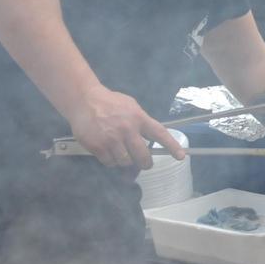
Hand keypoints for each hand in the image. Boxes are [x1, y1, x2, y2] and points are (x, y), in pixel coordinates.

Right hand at [66, 85, 184, 168]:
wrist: (83, 100)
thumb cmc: (109, 103)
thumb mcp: (131, 106)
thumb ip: (141, 121)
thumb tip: (151, 136)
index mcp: (139, 118)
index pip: (160, 134)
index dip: (172, 146)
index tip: (181, 156)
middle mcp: (127, 129)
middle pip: (143, 156)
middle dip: (145, 163)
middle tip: (144, 163)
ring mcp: (112, 139)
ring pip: (126, 162)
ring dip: (125, 161)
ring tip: (121, 152)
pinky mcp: (98, 146)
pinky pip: (110, 163)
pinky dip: (110, 161)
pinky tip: (108, 152)